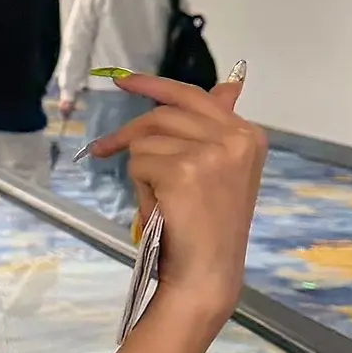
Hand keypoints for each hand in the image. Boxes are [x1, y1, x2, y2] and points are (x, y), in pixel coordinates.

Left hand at [86, 73, 263, 318]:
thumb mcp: (221, 170)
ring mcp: (210, 152)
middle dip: (130, 133)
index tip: (124, 81)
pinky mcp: (183, 170)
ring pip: (147, 140)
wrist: (208, 271)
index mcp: (248, 135)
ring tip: (160, 200)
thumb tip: (228, 85)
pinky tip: (159, 208)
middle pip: (163, 114)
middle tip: (102, 148)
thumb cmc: (209, 227)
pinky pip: (138, 163)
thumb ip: (216, 128)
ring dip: (142, 170)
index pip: (194, 96)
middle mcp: (235, 138)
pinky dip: (140, 187)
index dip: (155, 86)